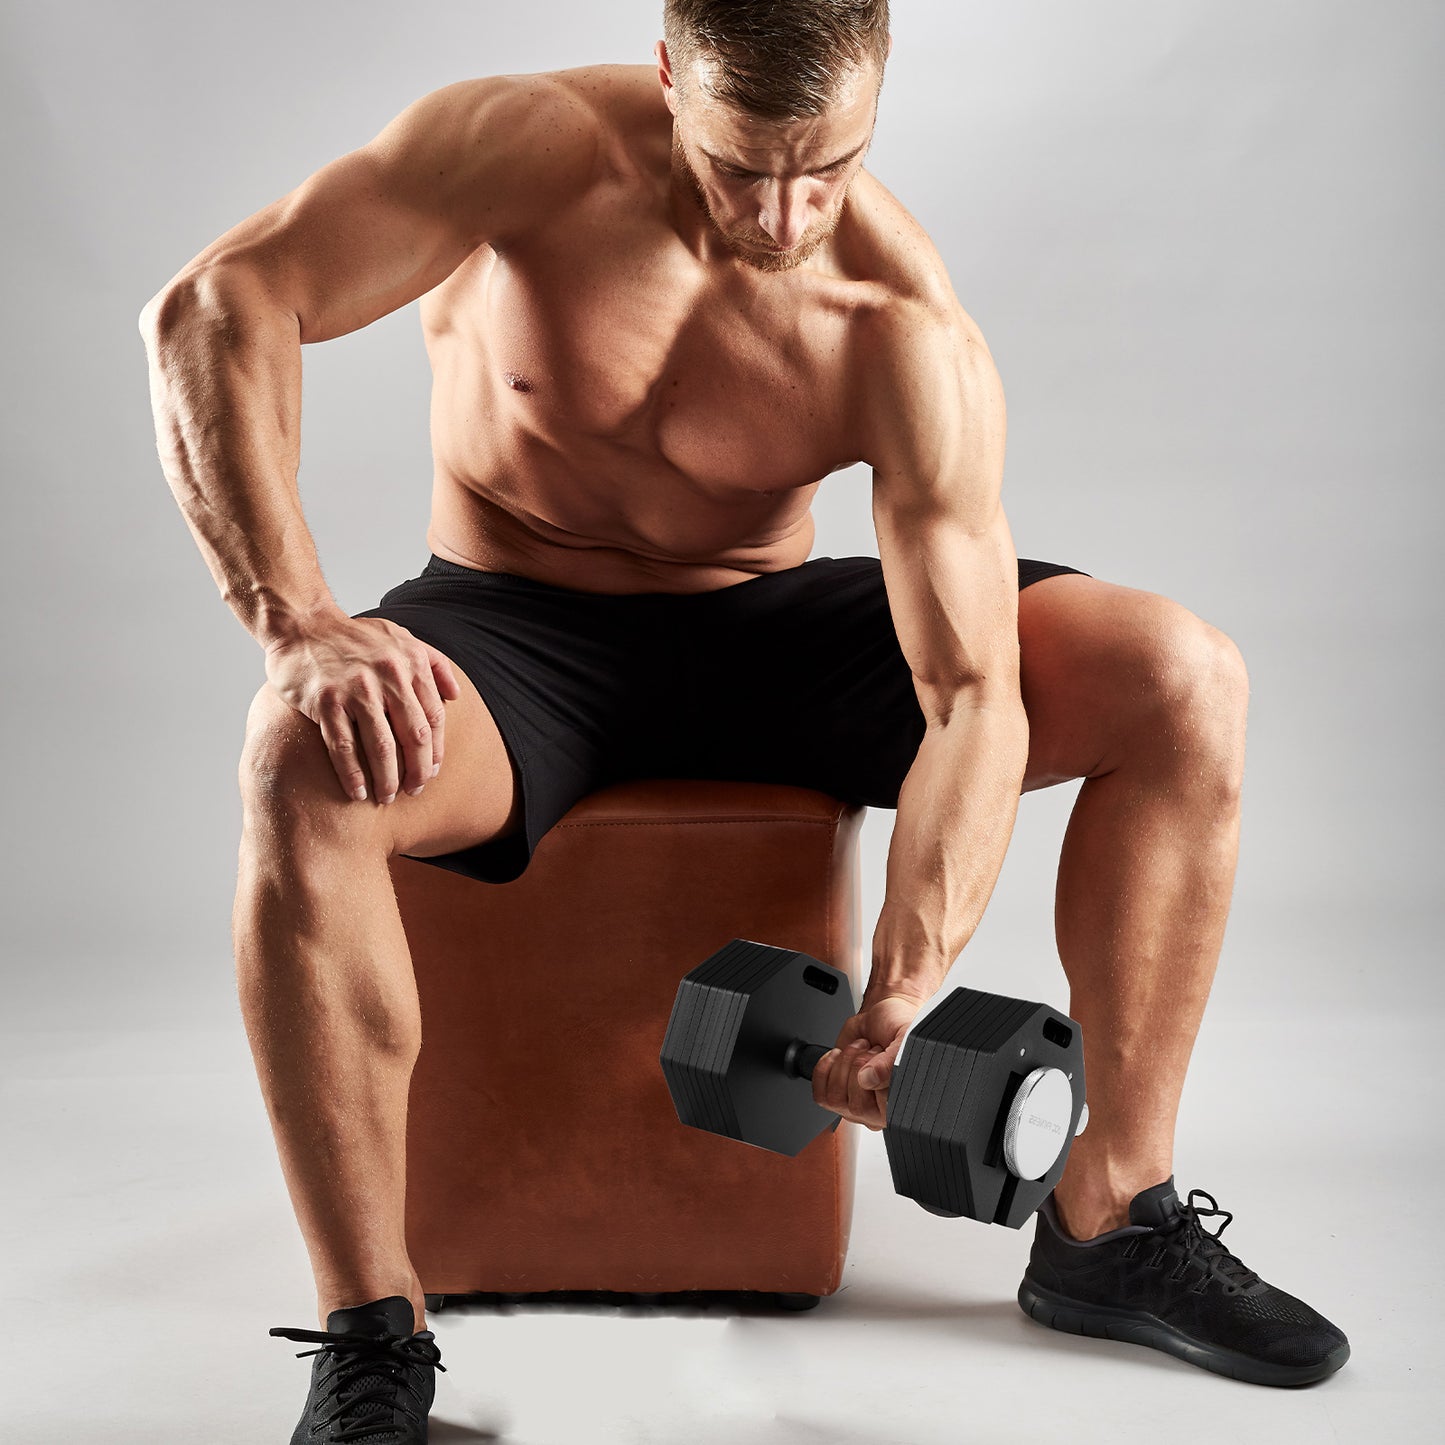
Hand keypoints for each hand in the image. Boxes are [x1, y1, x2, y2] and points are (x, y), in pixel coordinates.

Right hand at [264, 615, 461, 803]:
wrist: (302, 623)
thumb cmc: (354, 636)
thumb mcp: (401, 637)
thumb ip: (433, 663)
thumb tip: (455, 695)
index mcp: (410, 663)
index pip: (434, 717)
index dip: (435, 750)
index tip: (432, 771)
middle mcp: (388, 676)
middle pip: (413, 736)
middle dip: (418, 771)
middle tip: (414, 791)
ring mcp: (356, 689)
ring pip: (382, 747)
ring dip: (388, 779)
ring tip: (387, 797)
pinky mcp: (325, 700)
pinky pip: (343, 747)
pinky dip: (352, 774)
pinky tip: (358, 792)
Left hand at [810, 992, 928, 1131]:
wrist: (880, 1018)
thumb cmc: (897, 1029)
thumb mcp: (905, 1039)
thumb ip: (892, 1062)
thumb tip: (868, 1079)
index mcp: (902, 1104)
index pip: (882, 1111)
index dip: (878, 1077)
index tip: (883, 1056)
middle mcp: (879, 1111)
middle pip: (856, 1107)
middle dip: (859, 1066)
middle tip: (871, 1051)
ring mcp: (856, 1105)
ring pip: (835, 1099)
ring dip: (844, 1064)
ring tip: (859, 1051)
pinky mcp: (836, 1094)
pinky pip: (821, 1094)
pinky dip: (825, 1068)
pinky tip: (840, 1056)